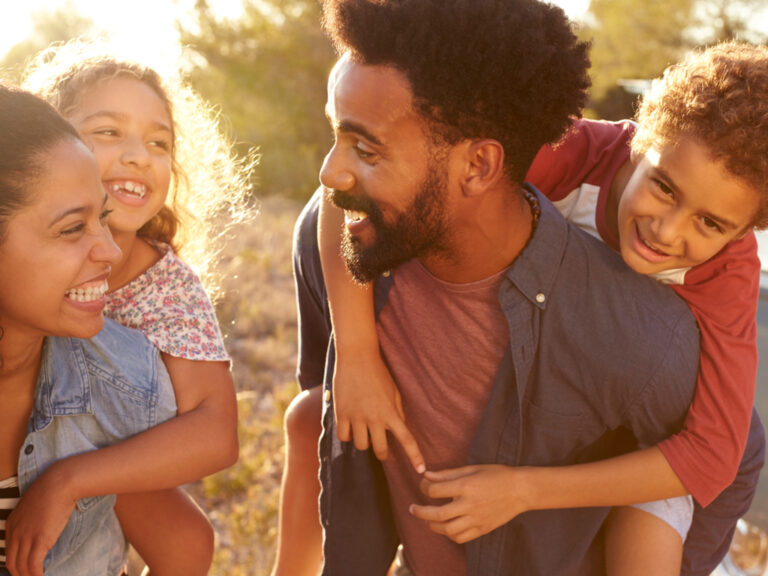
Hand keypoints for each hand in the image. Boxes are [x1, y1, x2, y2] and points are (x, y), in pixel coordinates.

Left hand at [5, 464, 76, 575]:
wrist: (60, 483)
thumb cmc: (53, 490)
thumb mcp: (35, 505)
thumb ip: (32, 518)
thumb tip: (41, 527)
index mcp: (12, 524)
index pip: (8, 552)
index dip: (15, 565)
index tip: (23, 571)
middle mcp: (15, 533)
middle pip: (11, 563)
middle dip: (19, 575)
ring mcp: (26, 537)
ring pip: (21, 567)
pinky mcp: (40, 540)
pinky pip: (33, 565)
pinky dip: (36, 575)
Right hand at [333, 349, 424, 471]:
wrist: (357, 357)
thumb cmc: (378, 373)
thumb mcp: (394, 392)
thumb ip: (397, 412)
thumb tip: (399, 427)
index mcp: (391, 412)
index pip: (407, 440)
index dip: (415, 457)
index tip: (421, 470)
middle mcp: (375, 418)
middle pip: (380, 450)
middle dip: (383, 454)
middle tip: (383, 450)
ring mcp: (357, 417)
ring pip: (361, 445)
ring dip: (364, 442)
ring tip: (364, 432)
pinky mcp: (341, 413)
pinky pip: (344, 437)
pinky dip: (347, 435)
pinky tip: (350, 427)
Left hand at [409, 465, 528, 542]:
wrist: (521, 490)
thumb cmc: (497, 475)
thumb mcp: (472, 469)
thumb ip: (448, 474)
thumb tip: (427, 475)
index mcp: (466, 486)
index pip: (435, 490)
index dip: (424, 487)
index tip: (423, 485)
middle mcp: (470, 504)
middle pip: (438, 514)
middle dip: (421, 512)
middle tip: (412, 509)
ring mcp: (477, 519)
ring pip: (448, 529)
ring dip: (433, 525)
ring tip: (428, 519)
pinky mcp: (482, 529)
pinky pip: (461, 538)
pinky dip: (449, 534)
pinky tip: (446, 527)